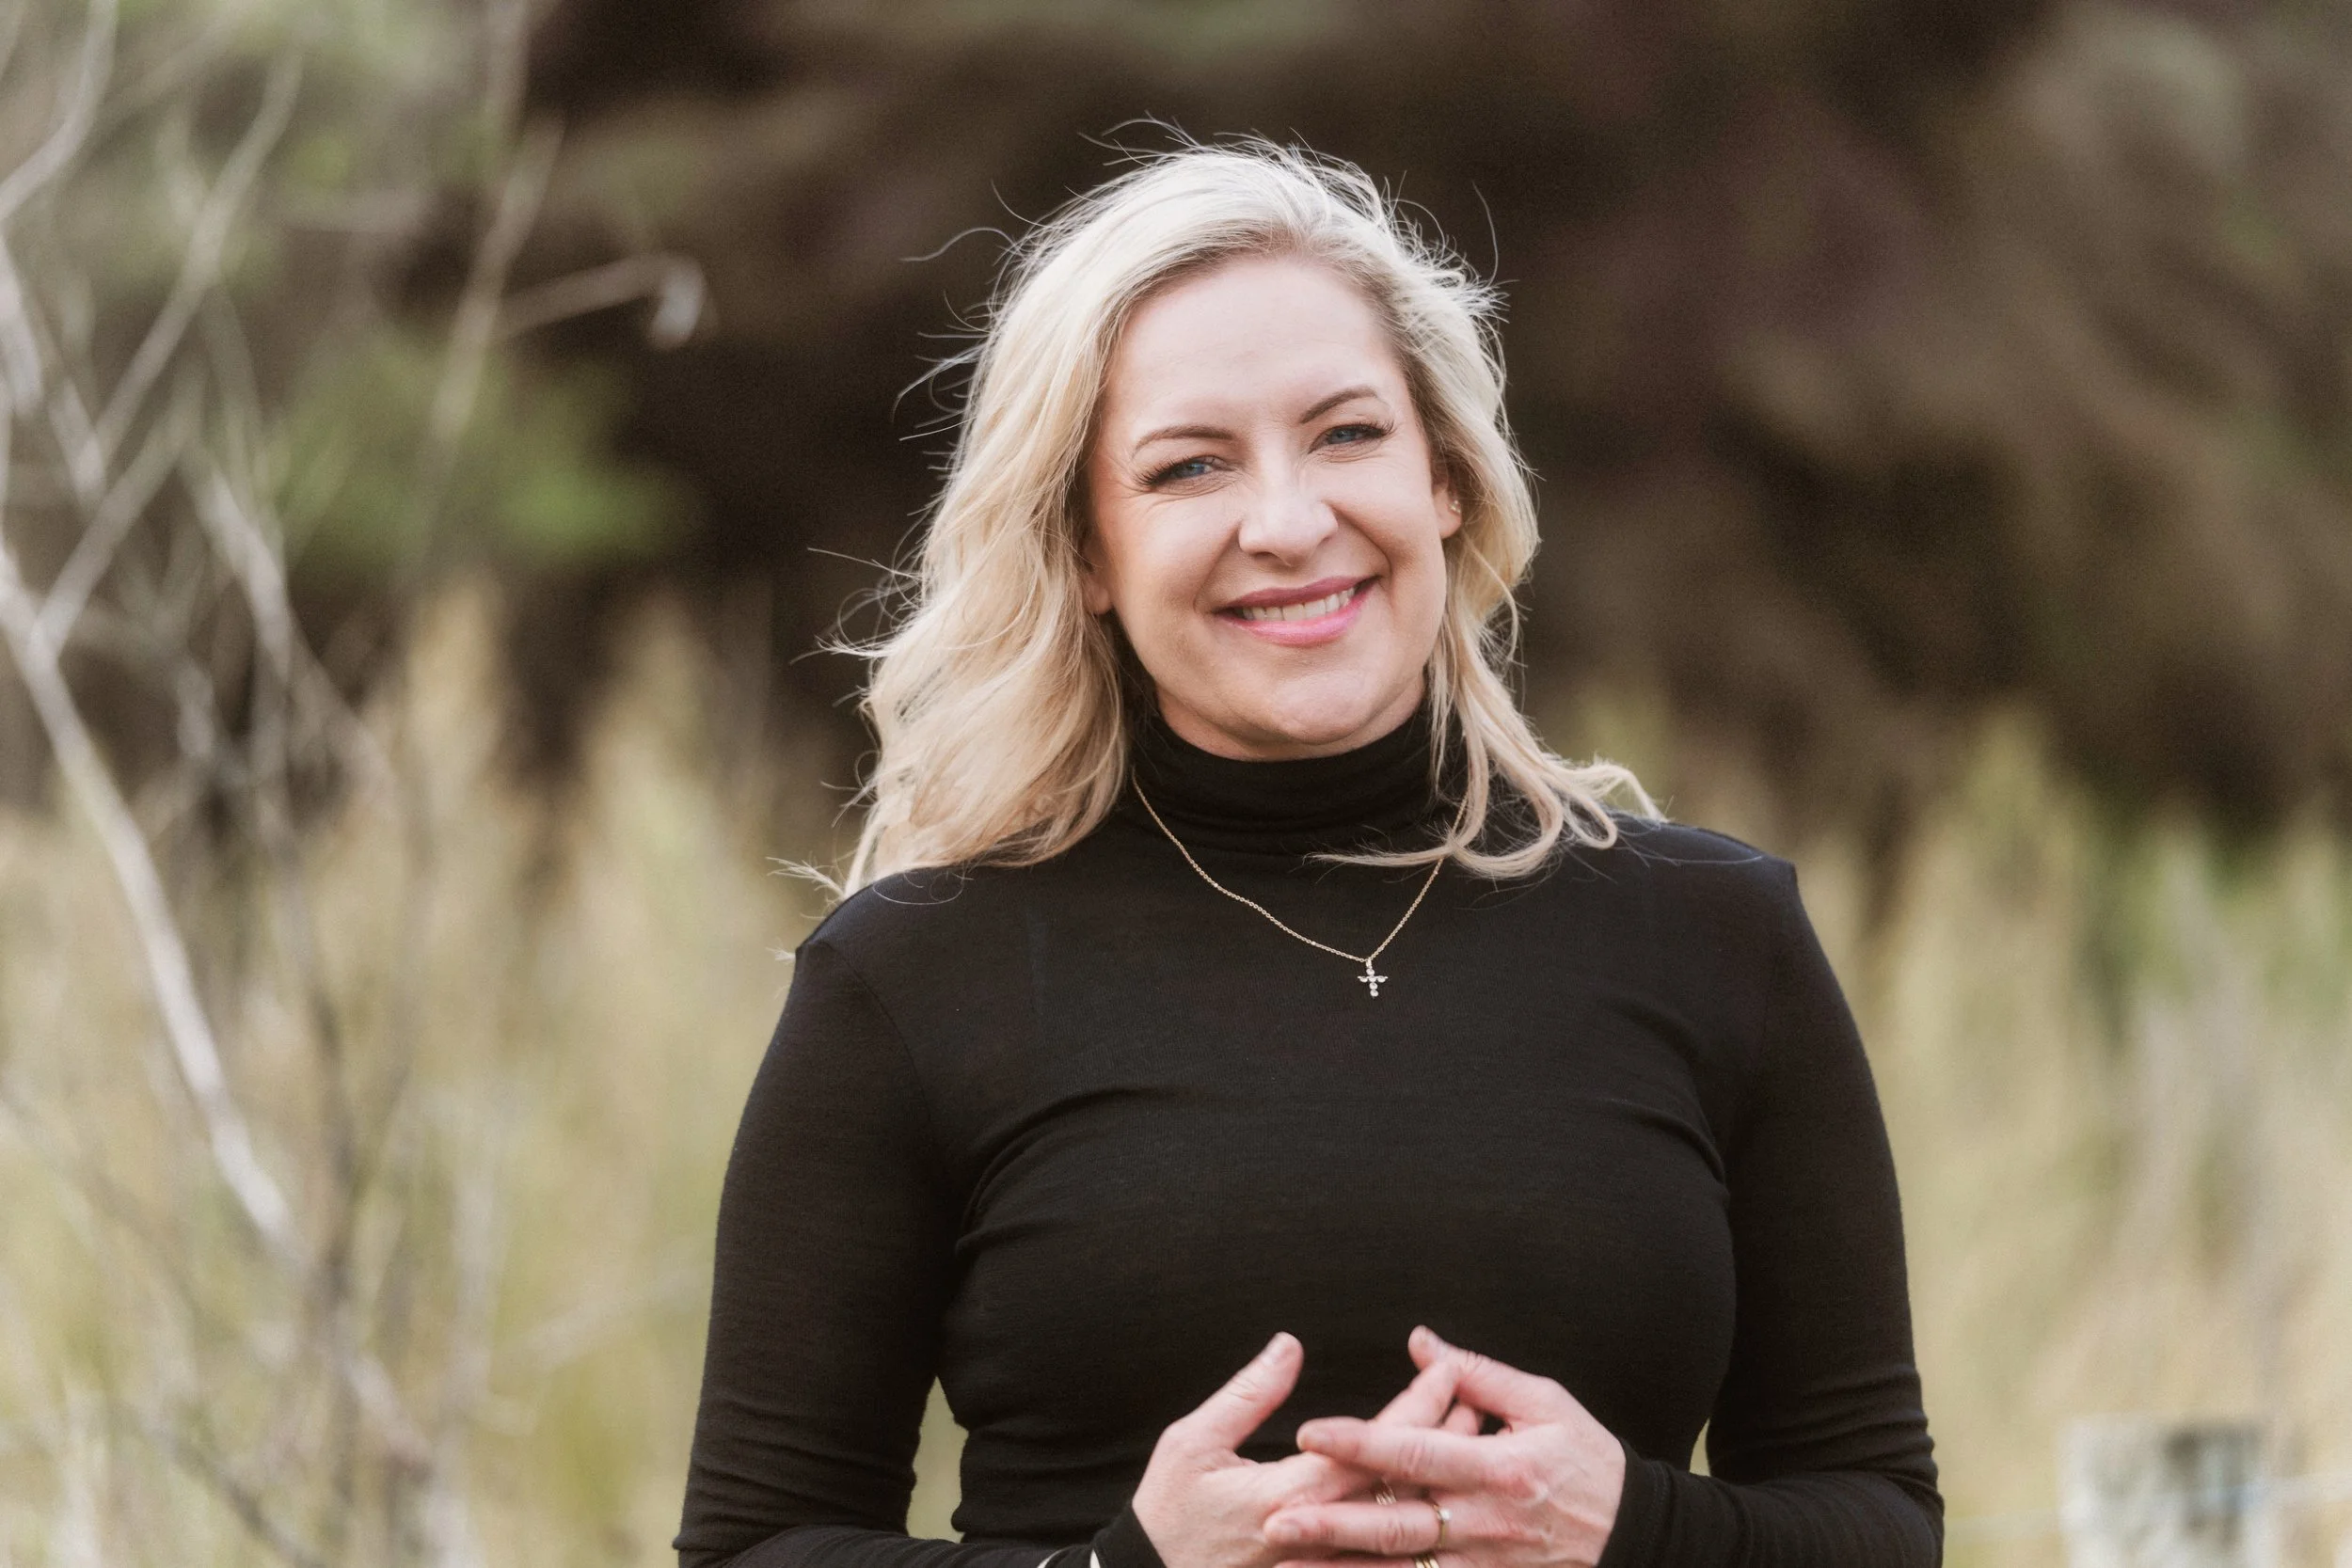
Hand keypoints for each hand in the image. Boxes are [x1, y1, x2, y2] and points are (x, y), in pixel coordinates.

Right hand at [1132, 1333, 1479, 1567]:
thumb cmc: (1168, 1513)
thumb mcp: (1193, 1442)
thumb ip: (1248, 1394)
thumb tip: (1290, 1345)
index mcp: (1291, 1493)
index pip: (1374, 1444)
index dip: (1416, 1405)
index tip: (1447, 1368)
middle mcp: (1319, 1532)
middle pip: (1402, 1483)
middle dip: (1446, 1438)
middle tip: (1480, 1399)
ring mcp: (1327, 1562)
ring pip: (1402, 1520)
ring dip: (1440, 1479)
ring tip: (1472, 1441)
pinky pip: (1383, 1555)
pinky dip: (1417, 1522)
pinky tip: (1438, 1497)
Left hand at [1263, 1327, 1624, 1567]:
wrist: (1633, 1532)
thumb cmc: (1586, 1457)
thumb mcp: (1545, 1402)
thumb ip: (1476, 1374)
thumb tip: (1419, 1343)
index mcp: (1500, 1467)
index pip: (1417, 1452)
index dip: (1362, 1443)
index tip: (1311, 1432)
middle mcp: (1486, 1521)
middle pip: (1398, 1525)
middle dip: (1334, 1525)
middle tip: (1276, 1521)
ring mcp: (1485, 1561)